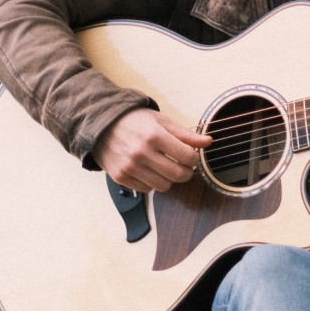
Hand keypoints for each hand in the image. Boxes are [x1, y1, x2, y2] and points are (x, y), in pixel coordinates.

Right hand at [93, 108, 211, 192]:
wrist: (102, 125)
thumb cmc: (134, 121)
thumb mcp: (161, 121)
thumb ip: (185, 134)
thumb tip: (208, 141)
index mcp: (154, 135)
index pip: (186, 156)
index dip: (194, 158)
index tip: (191, 156)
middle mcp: (141, 153)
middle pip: (177, 175)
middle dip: (186, 172)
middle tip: (184, 166)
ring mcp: (129, 167)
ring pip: (163, 186)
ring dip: (170, 179)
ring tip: (166, 167)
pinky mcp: (121, 177)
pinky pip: (147, 189)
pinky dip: (152, 182)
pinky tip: (150, 170)